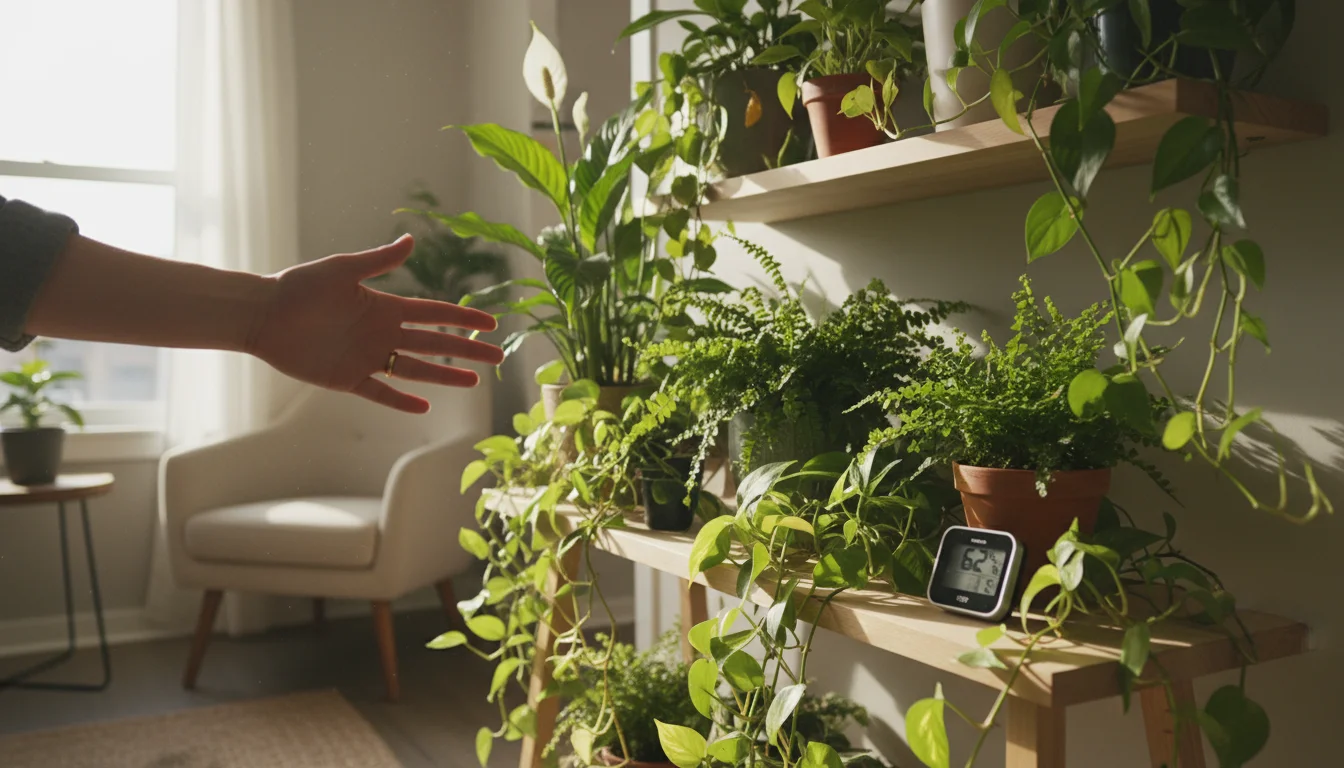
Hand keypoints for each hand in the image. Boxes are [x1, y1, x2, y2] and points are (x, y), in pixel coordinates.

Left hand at [246, 234, 503, 412]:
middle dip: (467, 349)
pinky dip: (401, 400)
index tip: (490, 322)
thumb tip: (411, 240)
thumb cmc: (298, 287)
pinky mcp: (347, 379)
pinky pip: (381, 392)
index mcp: (384, 306)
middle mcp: (381, 333)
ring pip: (416, 369)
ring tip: (473, 381)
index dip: (463, 318)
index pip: (434, 313)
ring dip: (444, 375)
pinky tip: (424, 407)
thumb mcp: (341, 270)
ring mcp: (367, 358)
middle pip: (435, 343)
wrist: (262, 314)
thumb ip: (378, 260)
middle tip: (498, 356)